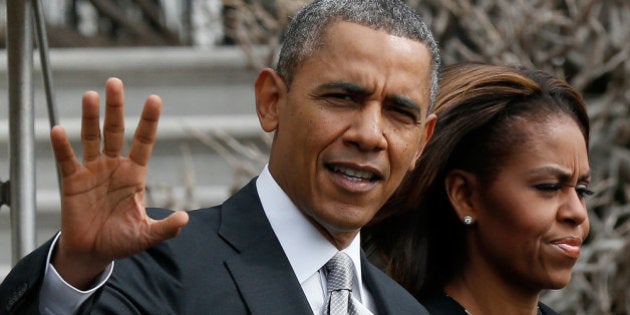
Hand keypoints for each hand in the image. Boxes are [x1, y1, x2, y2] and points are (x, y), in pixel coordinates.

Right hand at [50, 78, 188, 288]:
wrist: (93, 253)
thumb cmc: (122, 240)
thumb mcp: (146, 235)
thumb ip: (164, 228)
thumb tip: (185, 219)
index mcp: (135, 174)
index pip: (143, 141)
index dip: (148, 121)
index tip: (155, 99)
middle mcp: (114, 166)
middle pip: (115, 130)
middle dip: (116, 108)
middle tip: (115, 82)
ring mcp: (93, 171)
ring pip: (91, 137)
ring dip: (90, 117)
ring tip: (90, 95)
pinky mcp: (72, 181)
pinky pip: (67, 160)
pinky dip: (63, 146)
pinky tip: (59, 131)